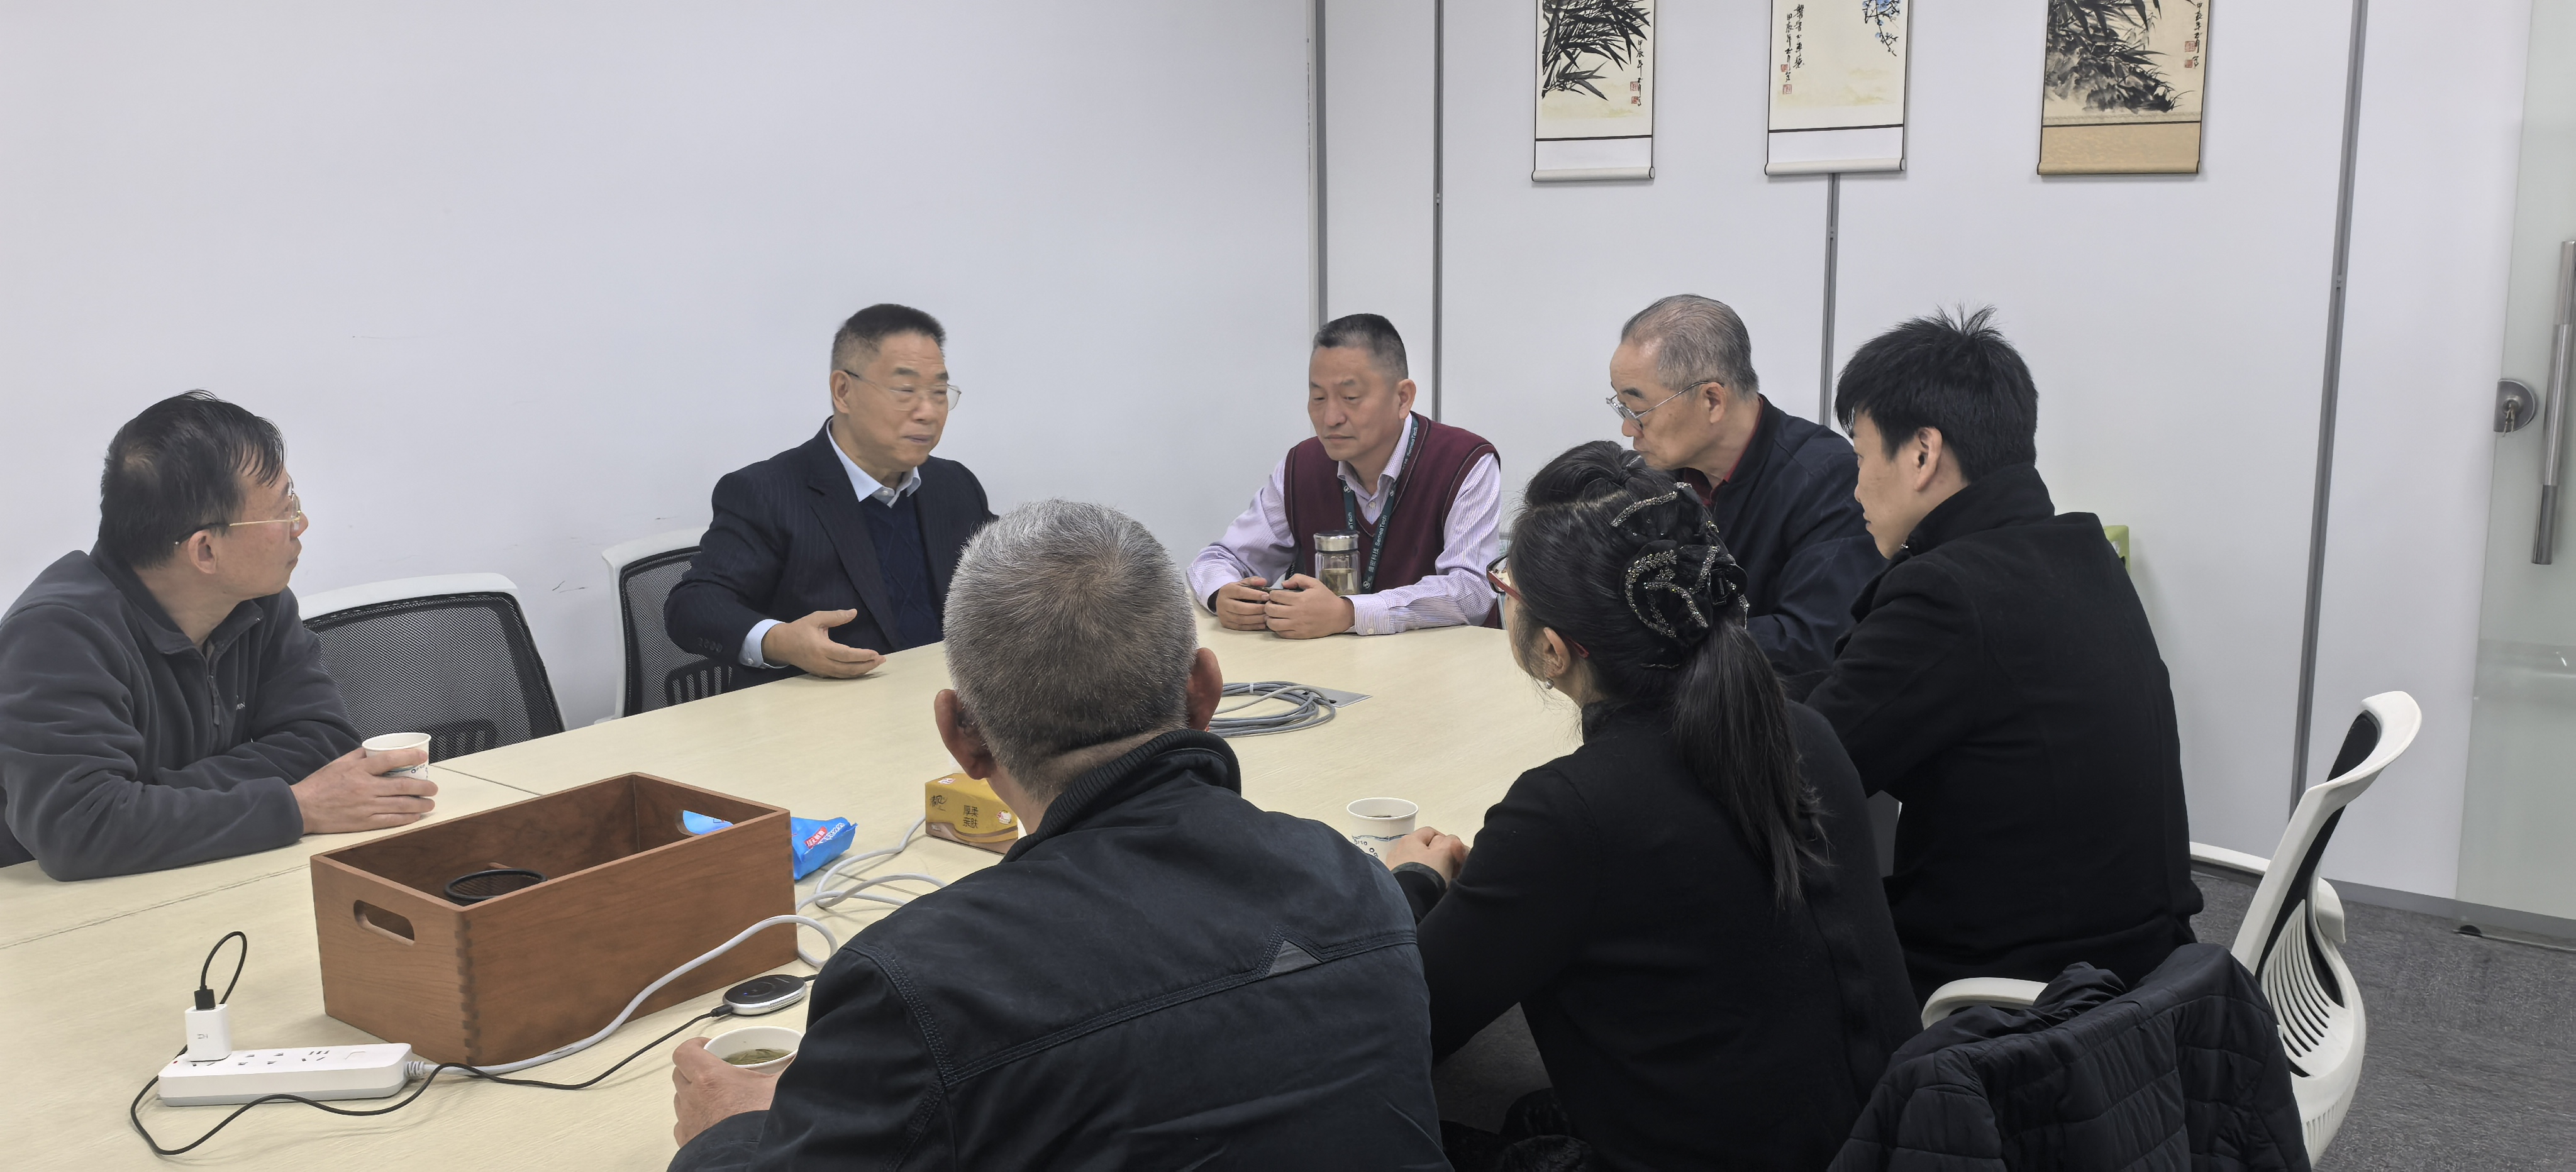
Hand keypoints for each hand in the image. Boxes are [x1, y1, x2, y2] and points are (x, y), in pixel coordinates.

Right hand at [293, 747, 436, 833]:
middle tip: (433, 787)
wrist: (303, 808)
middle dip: (422, 787)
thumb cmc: (320, 784)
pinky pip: (390, 820)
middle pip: (402, 786)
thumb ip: (360, 756)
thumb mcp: (339, 763)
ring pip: (400, 805)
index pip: (389, 759)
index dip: (409, 756)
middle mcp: (365, 787)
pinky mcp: (363, 822)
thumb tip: (378, 749)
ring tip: (430, 803)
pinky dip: (406, 818)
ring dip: (419, 804)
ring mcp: (366, 806)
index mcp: (359, 770)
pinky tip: (415, 816)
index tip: (423, 756)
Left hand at [671, 1037, 779, 1147]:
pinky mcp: (687, 1140)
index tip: (709, 1047)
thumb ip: (789, 1067)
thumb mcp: (780, 1087)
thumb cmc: (759, 1121)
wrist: (749, 1157)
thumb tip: (801, 1056)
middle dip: (694, 1069)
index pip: (685, 1051)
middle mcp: (692, 1097)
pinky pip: (682, 1124)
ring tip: (715, 1099)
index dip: (694, 1046)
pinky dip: (693, 1118)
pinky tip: (710, 1121)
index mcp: (710, 1077)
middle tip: (716, 1073)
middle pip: (680, 1073)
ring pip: (681, 1099)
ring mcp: (687, 1120)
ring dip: (693, 1094)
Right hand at [762, 610, 884, 678]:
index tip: (876, 653)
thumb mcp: (816, 618)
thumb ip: (835, 616)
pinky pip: (840, 676)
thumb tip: (854, 612)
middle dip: (867, 665)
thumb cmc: (799, 630)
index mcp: (821, 648)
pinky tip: (862, 669)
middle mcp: (822, 662)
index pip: (846, 655)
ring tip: (876, 664)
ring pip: (845, 675)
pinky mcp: (820, 674)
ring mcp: (821, 670)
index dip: (862, 655)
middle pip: (849, 668)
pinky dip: (853, 674)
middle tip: (882, 660)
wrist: (781, 645)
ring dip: (862, 671)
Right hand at [1211, 577, 1271, 630]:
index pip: (1240, 592)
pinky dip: (1252, 626)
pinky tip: (1262, 624)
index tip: (1267, 596)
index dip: (1254, 595)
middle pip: (1240, 608)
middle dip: (1256, 609)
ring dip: (1255, 619)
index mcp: (1226, 591)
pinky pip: (1240, 627)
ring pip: (1240, 619)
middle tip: (1269, 609)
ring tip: (1267, 617)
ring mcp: (1223, 615)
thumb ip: (1253, 581)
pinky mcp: (1226, 624)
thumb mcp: (1243, 583)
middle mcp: (1222, 603)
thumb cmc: (1236, 592)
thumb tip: (1263, 581)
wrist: (1222, 601)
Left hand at [1263, 574, 1354, 638]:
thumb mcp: (1314, 583)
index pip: (1275, 596)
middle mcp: (1296, 612)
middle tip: (1272, 604)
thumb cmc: (1326, 598)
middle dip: (1268, 605)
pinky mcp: (1299, 634)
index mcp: (1299, 599)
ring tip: (1275, 615)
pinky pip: (1281, 633)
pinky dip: (1277, 628)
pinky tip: (1282, 623)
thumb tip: (1283, 584)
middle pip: (1270, 610)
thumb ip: (1298, 579)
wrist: (1339, 616)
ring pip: (1272, 623)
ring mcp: (1297, 625)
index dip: (1272, 594)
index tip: (1275, 595)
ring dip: (1270, 618)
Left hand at [1383, 826, 1466, 881]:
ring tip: (1439, 880)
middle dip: (1438, 855)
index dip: (1446, 840)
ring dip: (1429, 868)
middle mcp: (1398, 850)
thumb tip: (1452, 841)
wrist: (1408, 899)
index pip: (1431, 832)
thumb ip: (1451, 842)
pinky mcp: (1392, 881)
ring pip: (1417, 863)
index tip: (1455, 853)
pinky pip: (1410, 875)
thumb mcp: (1445, 853)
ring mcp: (1393, 867)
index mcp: (1410, 839)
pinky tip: (1427, 887)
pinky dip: (1419, 879)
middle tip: (1450, 868)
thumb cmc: (1427, 872)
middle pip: (1423, 848)